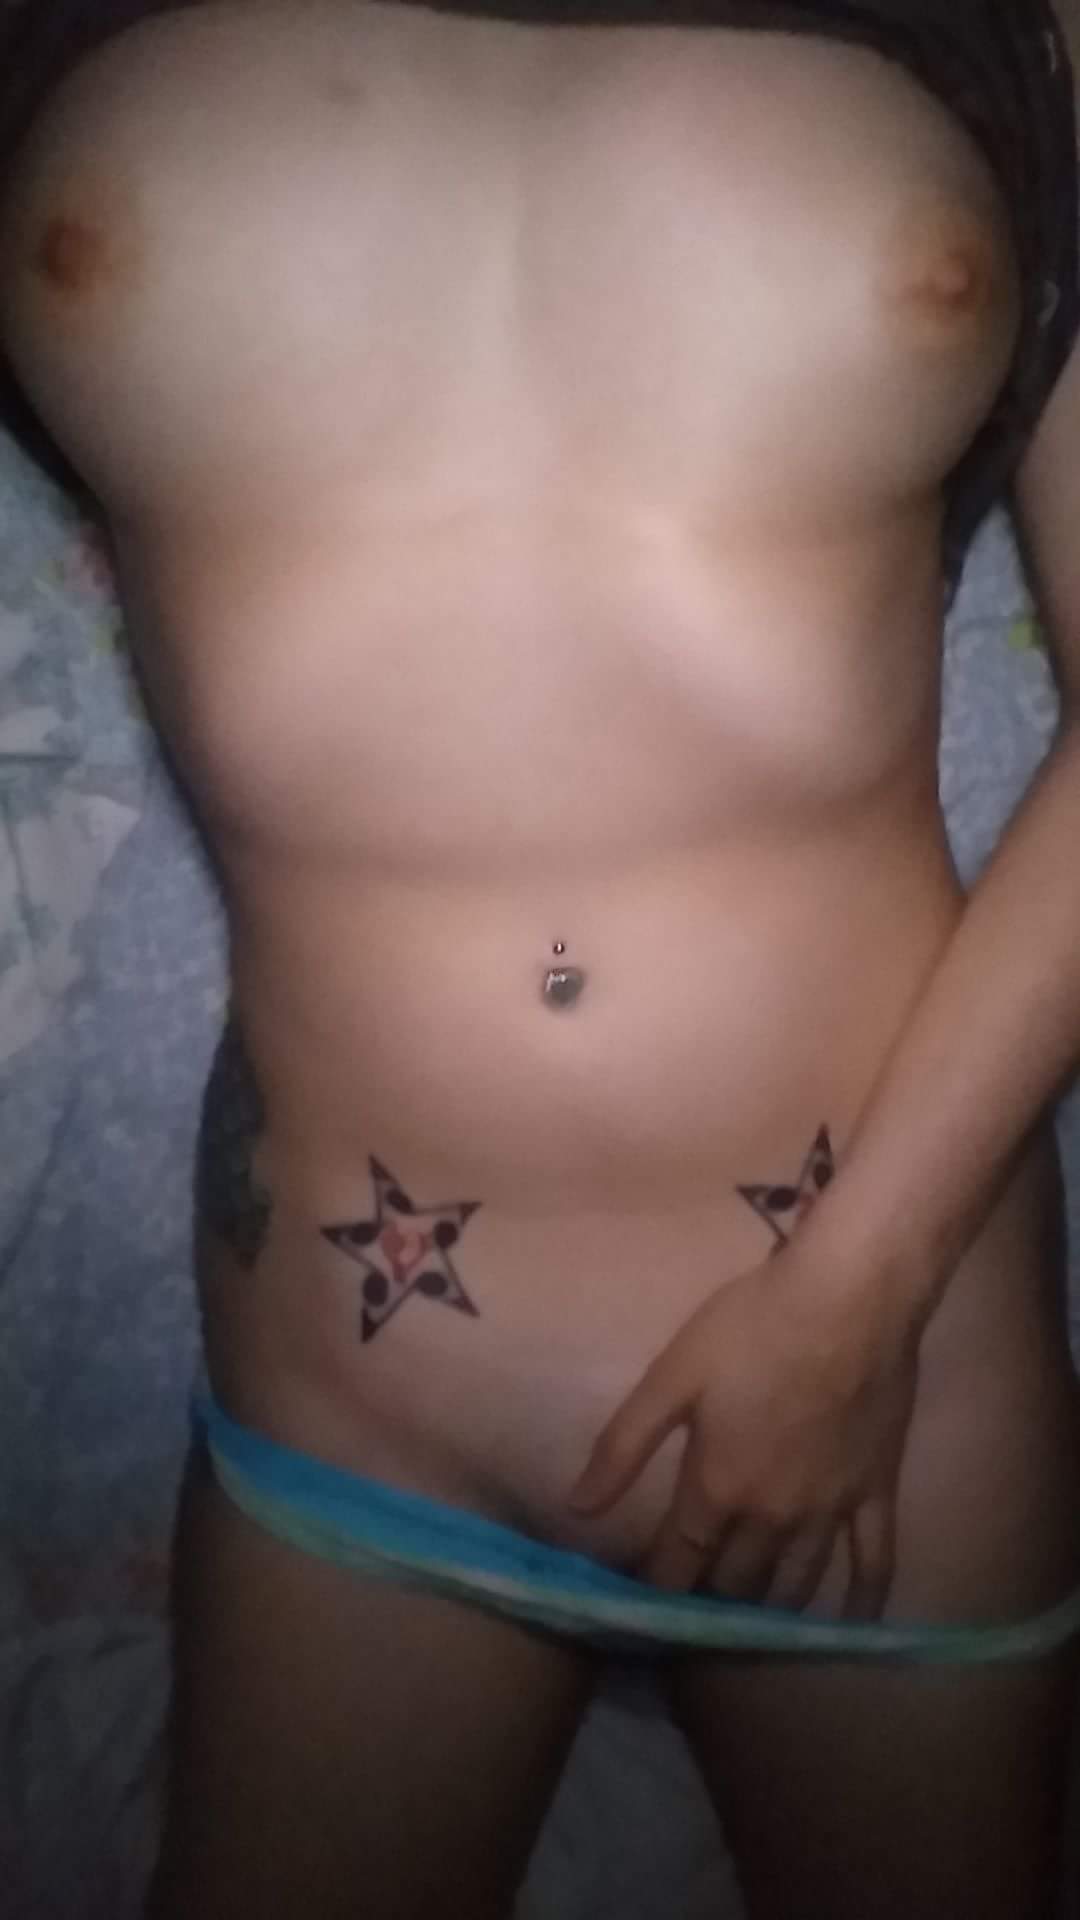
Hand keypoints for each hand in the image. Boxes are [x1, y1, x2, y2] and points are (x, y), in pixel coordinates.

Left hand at [569, 1247, 921, 1616]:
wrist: (849, 1298)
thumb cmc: (753, 1326)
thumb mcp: (673, 1376)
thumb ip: (623, 1446)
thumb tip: (577, 1509)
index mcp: (717, 1488)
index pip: (678, 1562)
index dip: (656, 1593)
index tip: (640, 1614)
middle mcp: (773, 1517)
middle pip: (735, 1582)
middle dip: (709, 1602)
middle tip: (692, 1617)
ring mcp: (831, 1511)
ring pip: (797, 1584)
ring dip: (769, 1610)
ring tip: (749, 1629)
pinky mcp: (878, 1494)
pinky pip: (874, 1565)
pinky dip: (862, 1606)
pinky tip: (852, 1632)